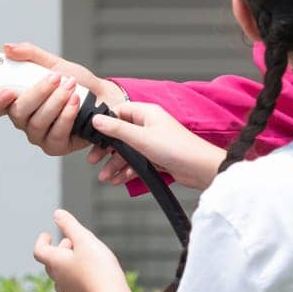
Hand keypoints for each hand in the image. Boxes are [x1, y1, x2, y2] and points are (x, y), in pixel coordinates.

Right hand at [0, 42, 126, 156]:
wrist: (104, 97)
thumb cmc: (78, 84)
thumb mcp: (54, 63)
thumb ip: (30, 55)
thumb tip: (8, 48)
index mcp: (16, 101)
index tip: (7, 90)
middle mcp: (24, 120)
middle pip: (17, 113)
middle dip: (38, 93)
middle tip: (55, 78)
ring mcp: (39, 134)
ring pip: (37, 122)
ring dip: (56, 102)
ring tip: (70, 87)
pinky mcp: (56, 145)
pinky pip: (56, 134)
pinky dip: (66, 116)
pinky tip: (75, 103)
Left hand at [32, 208, 126, 291]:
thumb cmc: (98, 266)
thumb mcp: (84, 239)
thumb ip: (69, 225)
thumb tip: (57, 214)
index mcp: (56, 263)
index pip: (39, 251)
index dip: (41, 241)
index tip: (47, 234)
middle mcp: (58, 280)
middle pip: (51, 266)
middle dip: (59, 252)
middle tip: (71, 244)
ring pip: (61, 282)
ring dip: (67, 271)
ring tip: (80, 263)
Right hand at [86, 101, 225, 190]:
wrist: (200, 169)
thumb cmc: (178, 149)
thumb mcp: (140, 138)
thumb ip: (117, 129)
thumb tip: (97, 119)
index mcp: (146, 113)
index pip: (118, 112)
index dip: (104, 123)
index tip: (92, 136)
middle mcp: (149, 125)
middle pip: (120, 134)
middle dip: (107, 150)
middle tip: (94, 160)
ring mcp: (153, 141)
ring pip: (127, 151)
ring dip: (116, 164)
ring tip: (106, 177)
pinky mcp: (157, 157)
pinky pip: (137, 162)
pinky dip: (127, 170)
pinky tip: (119, 179)